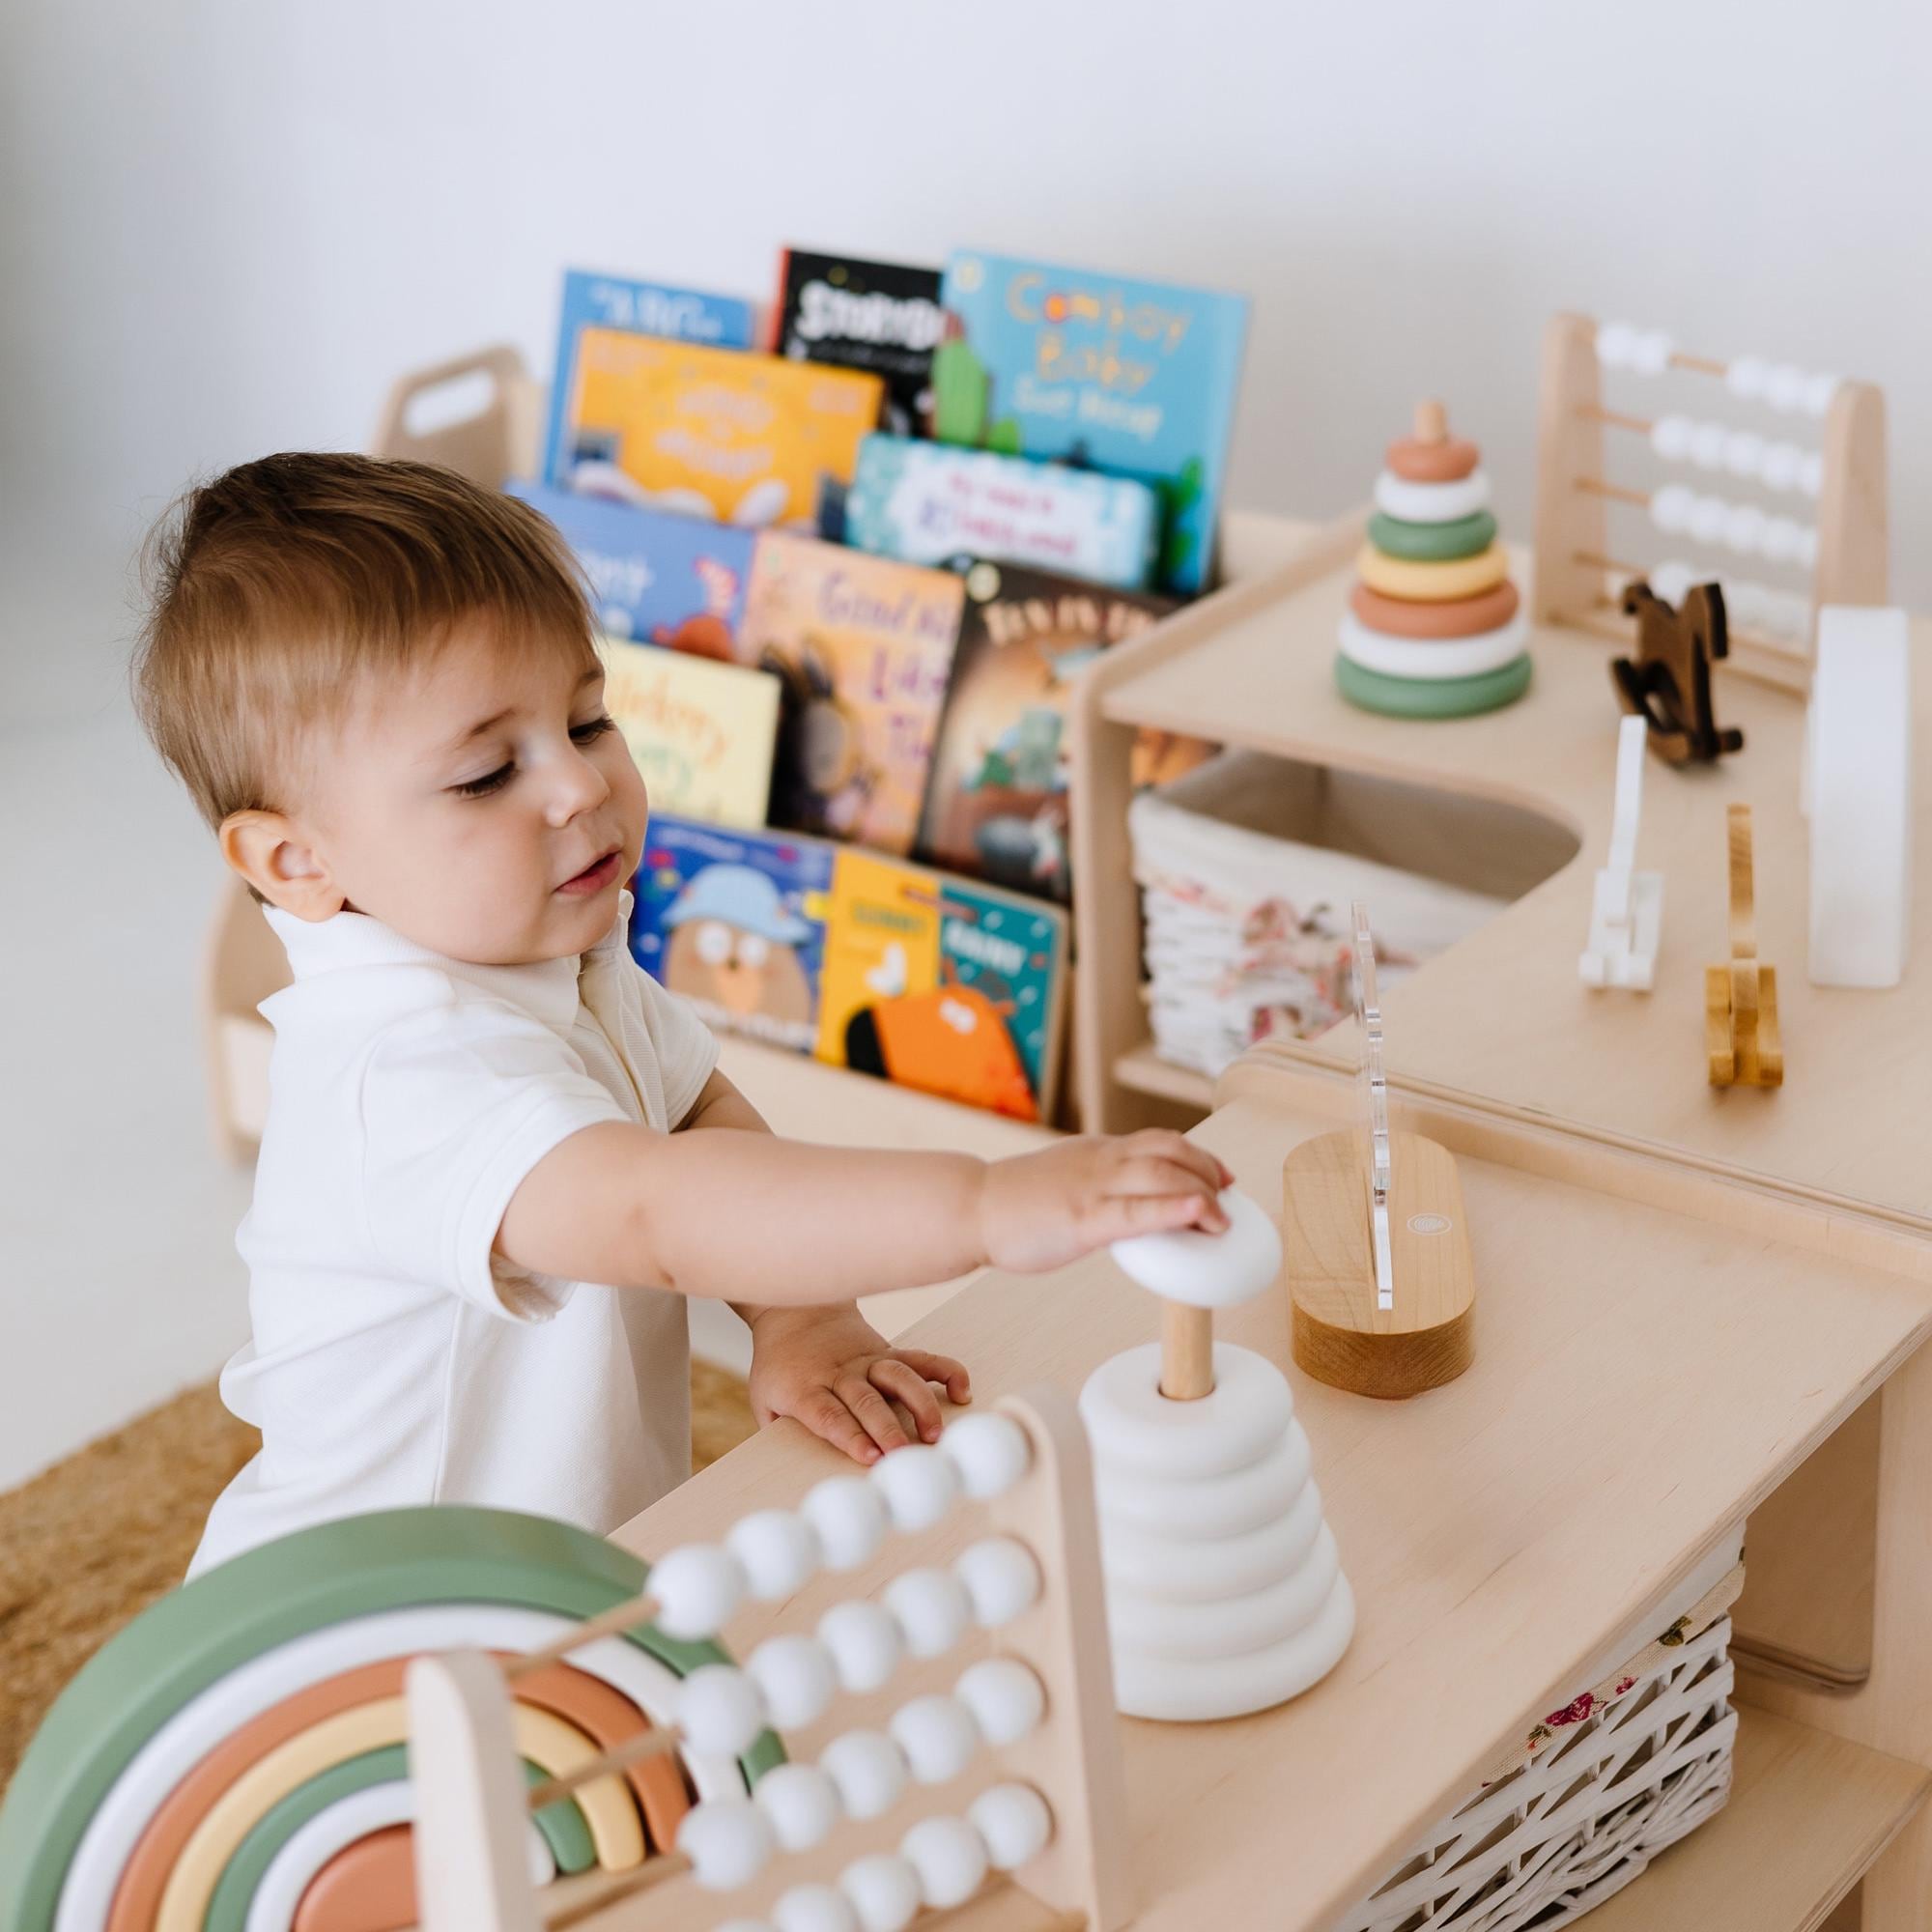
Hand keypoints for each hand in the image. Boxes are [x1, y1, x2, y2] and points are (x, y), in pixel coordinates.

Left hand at [746, 1305, 970, 1465]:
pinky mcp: (887, 1351)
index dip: (850, 1435)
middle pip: (866, 1401)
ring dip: (919, 1405)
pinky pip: (920, 1358)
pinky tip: (961, 1391)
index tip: (870, 1457)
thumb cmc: (780, 1366)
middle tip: (904, 1456)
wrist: (796, 1310)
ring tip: (935, 1434)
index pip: (829, 1414)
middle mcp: (840, 1373)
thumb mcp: (764, 1397)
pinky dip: (944, 1371)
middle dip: (887, 1429)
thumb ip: (780, 1429)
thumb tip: (795, 1466)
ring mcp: (867, 1360)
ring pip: (898, 1377)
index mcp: (805, 1387)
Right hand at [977, 1131, 1233, 1274]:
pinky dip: (1176, 1208)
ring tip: (1222, 1218)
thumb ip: (1101, 1185)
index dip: (1199, 1156)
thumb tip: (1134, 1205)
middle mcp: (1102, 1161)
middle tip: (1227, 1197)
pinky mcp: (1084, 1219)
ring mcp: (1094, 1188)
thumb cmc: (1016, 1202)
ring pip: (1163, 1174)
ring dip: (1204, 1192)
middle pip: (1172, 1151)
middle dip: (1209, 1172)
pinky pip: (1138, 1211)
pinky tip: (1200, 1213)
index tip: (1221, 1178)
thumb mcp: (1067, 1179)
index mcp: (1099, 1152)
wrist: (972, 1208)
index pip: (1161, 1141)